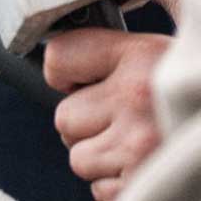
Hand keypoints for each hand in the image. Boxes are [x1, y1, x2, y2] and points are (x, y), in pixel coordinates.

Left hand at [45, 29, 171, 199]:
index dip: (64, 73)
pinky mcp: (140, 186)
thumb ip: (131, 53)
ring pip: (80, 159)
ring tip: (147, 150)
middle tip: (130, 124)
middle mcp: (138, 98)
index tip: (76, 80)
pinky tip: (156, 171)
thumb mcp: (180, 56)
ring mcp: (138, 147)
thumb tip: (78, 57)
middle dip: (90, 126)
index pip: (60, 56)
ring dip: (105, 160)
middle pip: (65, 118)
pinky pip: (101, 191)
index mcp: (145, 57)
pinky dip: (121, 187)